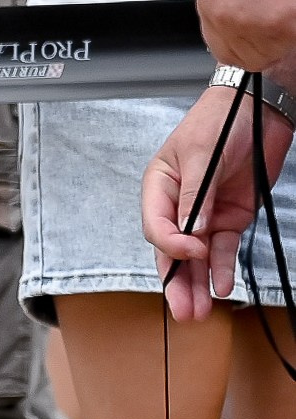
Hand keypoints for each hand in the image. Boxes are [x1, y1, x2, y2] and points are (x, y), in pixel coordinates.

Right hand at [143, 84, 295, 319]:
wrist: (260, 107)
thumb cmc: (221, 121)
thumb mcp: (203, 154)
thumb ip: (195, 194)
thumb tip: (192, 229)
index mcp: (159, 188)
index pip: (158, 227)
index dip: (173, 244)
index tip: (193, 250)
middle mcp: (178, 205)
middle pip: (172, 251)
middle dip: (177, 282)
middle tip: (183, 310)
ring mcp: (205, 214)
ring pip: (196, 257)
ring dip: (198, 283)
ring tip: (199, 311)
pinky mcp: (230, 217)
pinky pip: (223, 248)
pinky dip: (222, 268)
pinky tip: (222, 286)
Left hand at [198, 0, 295, 71]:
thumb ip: (228, 1)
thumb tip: (236, 21)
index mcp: (211, 5)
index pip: (223, 51)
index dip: (244, 45)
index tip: (256, 38)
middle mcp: (230, 18)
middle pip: (252, 57)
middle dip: (268, 41)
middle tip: (280, 13)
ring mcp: (262, 23)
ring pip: (278, 49)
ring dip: (286, 32)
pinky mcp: (289, 23)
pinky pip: (293, 38)